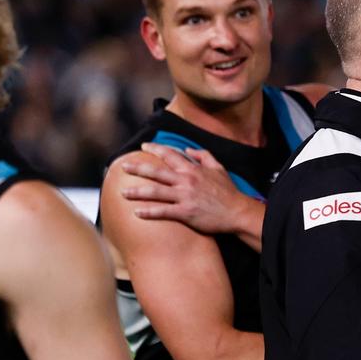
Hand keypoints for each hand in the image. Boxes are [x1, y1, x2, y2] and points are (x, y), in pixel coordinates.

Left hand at [121, 143, 255, 235]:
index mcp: (193, 169)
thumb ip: (204, 156)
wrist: (237, 212)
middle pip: (156, 172)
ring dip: (137, 191)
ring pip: (156, 191)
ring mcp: (185, 197)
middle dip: (138, 168)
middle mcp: (186, 181)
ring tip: (123, 192)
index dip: (155, 149)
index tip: (143, 147)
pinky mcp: (186, 213)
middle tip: (123, 167)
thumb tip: (189, 149)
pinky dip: (149, 212)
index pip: (170, 155)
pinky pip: (163, 211)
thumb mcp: (219, 168)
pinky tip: (137, 213)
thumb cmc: (228, 192)